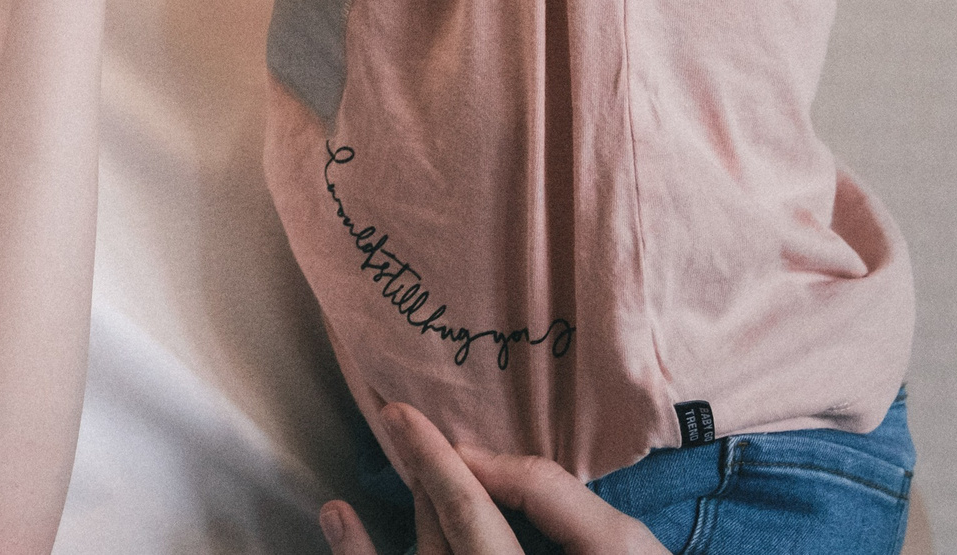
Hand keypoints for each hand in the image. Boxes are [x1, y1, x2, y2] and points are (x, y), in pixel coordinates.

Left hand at [320, 405, 665, 554]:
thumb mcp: (619, 545)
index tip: (402, 415)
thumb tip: (484, 460)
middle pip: (440, 547)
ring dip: (368, 553)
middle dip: (420, 490)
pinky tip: (346, 538)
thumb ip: (553, 497)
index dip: (435, 463)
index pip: (470, 516)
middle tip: (399, 435)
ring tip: (337, 514)